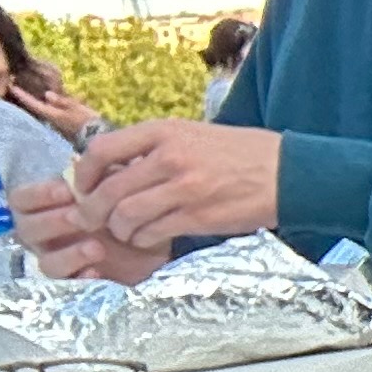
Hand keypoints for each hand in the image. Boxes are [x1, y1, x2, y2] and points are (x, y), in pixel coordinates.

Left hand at [8, 78, 101, 141]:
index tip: (10, 85)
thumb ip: (62, 101)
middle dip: (28, 99)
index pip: (33, 104)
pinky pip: (54, 114)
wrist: (100, 138)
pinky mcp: (65, 128)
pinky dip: (52, 107)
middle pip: (36, 108)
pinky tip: (54, 102)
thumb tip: (47, 94)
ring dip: (40, 103)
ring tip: (36, 93)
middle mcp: (51, 121)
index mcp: (52, 115)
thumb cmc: (88, 122)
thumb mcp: (76, 108)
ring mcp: (58, 125)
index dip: (21, 95)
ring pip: (45, 111)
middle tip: (20, 87)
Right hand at [10, 176, 162, 283]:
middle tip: (80, 216)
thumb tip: (82, 165)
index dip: (39, 194)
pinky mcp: (77, 282)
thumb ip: (99, 177)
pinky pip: (68, 286)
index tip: (67, 191)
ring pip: (46, 262)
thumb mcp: (114, 187)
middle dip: (53, 221)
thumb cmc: (123, 207)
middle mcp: (43, 235)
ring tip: (97, 247)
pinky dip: (81, 278)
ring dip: (69, 253)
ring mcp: (58, 260)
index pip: (21, 199)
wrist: (152, 242)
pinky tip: (97, 271)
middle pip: (28, 229)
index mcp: (44, 207)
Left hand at [65, 119, 280, 251]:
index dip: (84, 174)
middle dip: (93, 211)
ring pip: (128, 215)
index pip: (102, 151)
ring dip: (119, 228)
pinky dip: (144, 239)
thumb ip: (154, 147)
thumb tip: (114, 168)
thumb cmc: (240, 153)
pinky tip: (148, 238)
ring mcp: (185, 189)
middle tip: (91, 220)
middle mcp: (169, 158)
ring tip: (125, 231)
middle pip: (110, 190)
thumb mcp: (192, 135)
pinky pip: (154, 232)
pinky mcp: (200, 217)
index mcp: (164, 132)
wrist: (288, 172)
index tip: (83, 186)